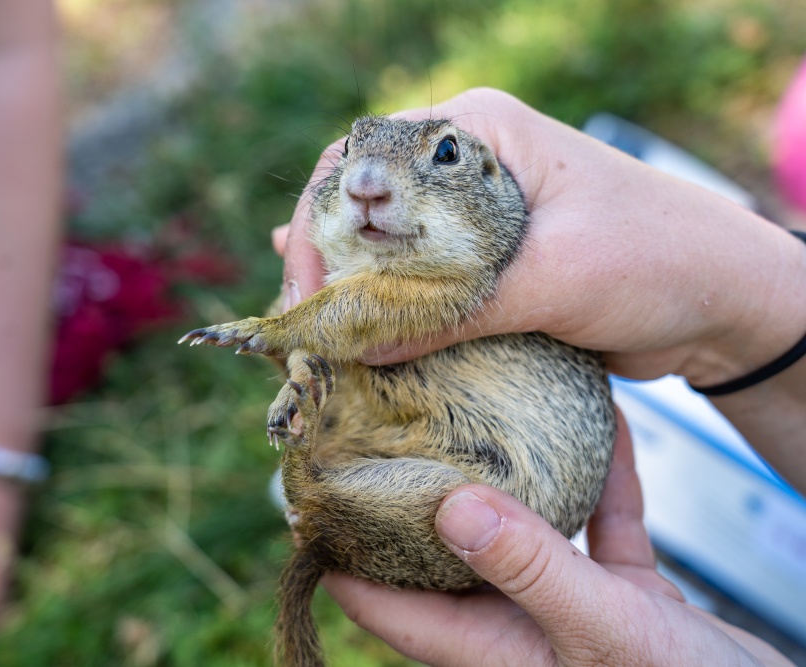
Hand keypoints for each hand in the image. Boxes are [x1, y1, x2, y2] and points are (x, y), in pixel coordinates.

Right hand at [279, 88, 805, 387]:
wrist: (723, 300)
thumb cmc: (656, 257)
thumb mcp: (553, 277)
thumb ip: (456, 308)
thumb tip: (361, 346)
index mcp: (475, 132)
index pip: (365, 162)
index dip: (320, 223)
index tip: (308, 293)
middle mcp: (464, 166)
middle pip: (364, 204)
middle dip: (325, 260)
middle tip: (304, 324)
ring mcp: (473, 216)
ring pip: (386, 247)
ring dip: (351, 288)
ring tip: (313, 334)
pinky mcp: (485, 263)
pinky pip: (418, 282)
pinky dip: (385, 306)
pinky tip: (344, 322)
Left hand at [320, 410, 792, 665]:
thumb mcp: (602, 628)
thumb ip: (531, 568)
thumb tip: (451, 506)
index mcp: (488, 645)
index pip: (380, 601)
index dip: (338, 549)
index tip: (311, 484)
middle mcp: (515, 622)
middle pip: (438, 550)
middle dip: (412, 493)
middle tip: (386, 421)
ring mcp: (566, 602)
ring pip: (518, 526)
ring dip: (504, 473)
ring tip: (476, 408)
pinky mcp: (618, 587)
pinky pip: (597, 519)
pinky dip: (597, 475)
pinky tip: (599, 421)